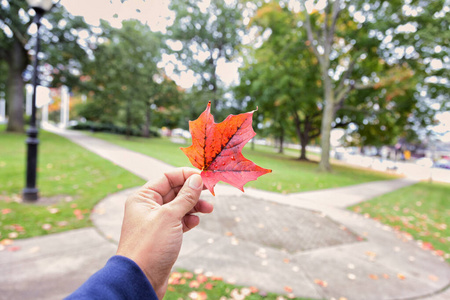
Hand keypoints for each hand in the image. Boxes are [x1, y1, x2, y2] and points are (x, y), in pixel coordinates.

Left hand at [116, 167, 212, 298]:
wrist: (141, 279)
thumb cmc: (149, 246)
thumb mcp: (169, 217)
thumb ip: (185, 197)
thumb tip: (196, 179)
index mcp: (143, 198)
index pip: (167, 177)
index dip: (185, 175)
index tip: (203, 176)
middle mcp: (148, 207)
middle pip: (174, 191)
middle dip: (192, 191)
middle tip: (210, 191)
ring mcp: (156, 222)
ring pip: (179, 207)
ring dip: (194, 206)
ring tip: (208, 209)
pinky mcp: (163, 236)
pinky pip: (179, 221)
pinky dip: (189, 220)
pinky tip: (195, 222)